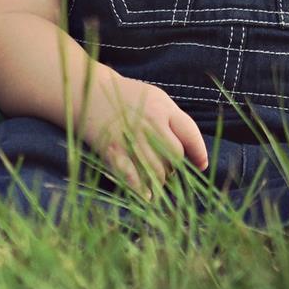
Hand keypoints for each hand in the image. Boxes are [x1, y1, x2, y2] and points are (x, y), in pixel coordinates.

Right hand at [78, 71, 207, 196]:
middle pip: (174, 155)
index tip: (200, 165)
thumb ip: (174, 119)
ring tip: (155, 182)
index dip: (199, 153)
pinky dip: (142, 190)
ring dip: (160, 181)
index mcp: (162, 108)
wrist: (88, 92)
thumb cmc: (126, 97)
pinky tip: (146, 196)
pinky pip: (133, 177)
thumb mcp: (155, 98)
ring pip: (157, 170)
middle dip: (174, 167)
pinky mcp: (113, 150)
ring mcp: (131, 137)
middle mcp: (149, 123)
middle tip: (167, 170)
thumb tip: (193, 152)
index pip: (190, 134)